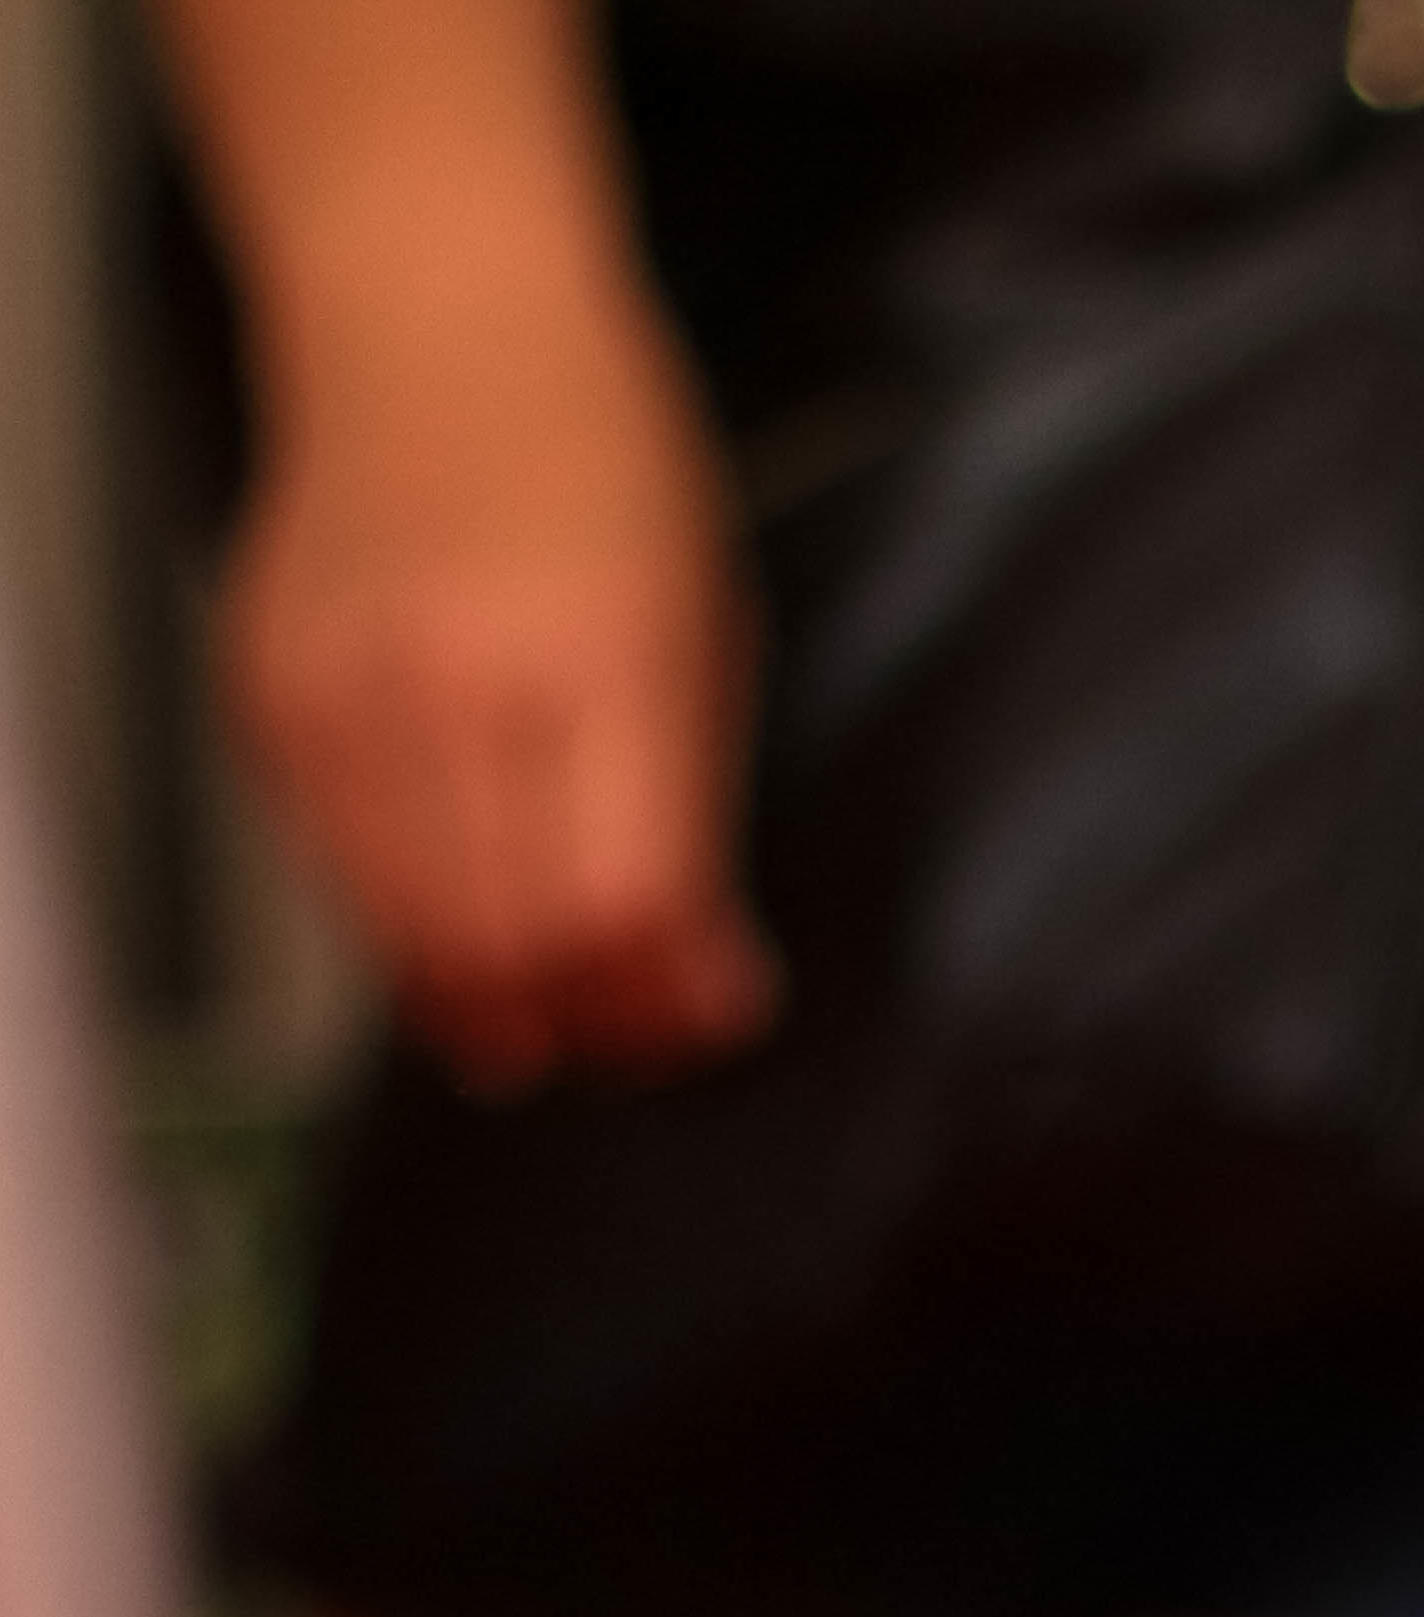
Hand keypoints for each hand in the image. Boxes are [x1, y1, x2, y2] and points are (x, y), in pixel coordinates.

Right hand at [218, 263, 769, 1089]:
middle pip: (510, 941)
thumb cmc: (599, 465)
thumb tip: (700, 990)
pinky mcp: (269, 697)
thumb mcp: (704, 637)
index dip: (664, 999)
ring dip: (496, 1004)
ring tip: (561, 1009)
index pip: (618, 901)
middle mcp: (455, 675)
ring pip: (411, 932)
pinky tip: (473, 928)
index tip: (706, 1017)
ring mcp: (344, 686)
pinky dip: (415, 932)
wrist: (440, 323)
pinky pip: (341, 871)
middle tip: (636, 1038)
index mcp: (598, 657)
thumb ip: (694, 823)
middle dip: (587, 1024)